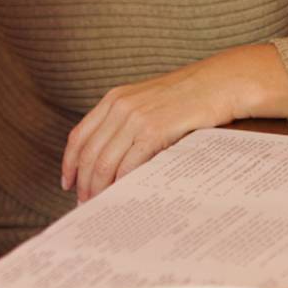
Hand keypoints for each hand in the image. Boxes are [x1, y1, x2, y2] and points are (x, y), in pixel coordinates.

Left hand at [61, 44, 287, 202]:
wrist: (220, 83)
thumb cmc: (189, 97)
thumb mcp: (149, 102)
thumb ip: (128, 122)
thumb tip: (111, 159)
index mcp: (114, 98)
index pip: (79, 135)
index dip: (69, 162)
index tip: (68, 182)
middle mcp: (119, 106)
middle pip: (88, 153)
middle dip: (83, 182)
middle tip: (84, 203)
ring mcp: (136, 117)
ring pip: (105, 162)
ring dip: (99, 187)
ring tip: (101, 204)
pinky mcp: (154, 130)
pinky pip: (129, 164)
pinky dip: (122, 183)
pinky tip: (123, 195)